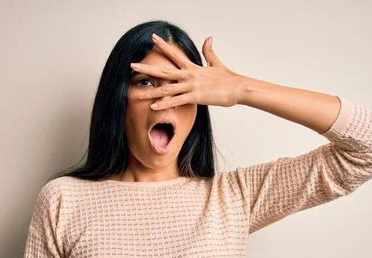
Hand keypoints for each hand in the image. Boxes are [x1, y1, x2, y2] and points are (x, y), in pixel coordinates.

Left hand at [130, 34, 247, 109]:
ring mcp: (191, 86)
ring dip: (150, 91)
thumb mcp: (216, 63)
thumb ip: (209, 52)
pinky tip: (153, 106)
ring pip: (166, 88)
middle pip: (163, 70)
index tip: (153, 38)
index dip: (163, 45)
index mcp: (193, 67)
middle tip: (132, 65)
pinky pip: (176, 101)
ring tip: (135, 93)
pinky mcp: (195, 97)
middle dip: (147, 68)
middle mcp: (189, 75)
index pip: (174, 53)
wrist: (239, 88)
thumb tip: (208, 38)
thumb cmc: (229, 79)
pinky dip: (164, 104)